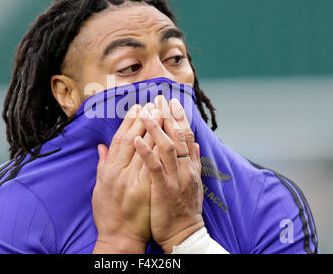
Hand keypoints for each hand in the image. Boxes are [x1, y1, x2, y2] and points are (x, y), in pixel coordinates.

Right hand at [92, 103, 160, 252]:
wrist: (119, 238)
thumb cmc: (108, 213)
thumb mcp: (99, 188)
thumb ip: (102, 165)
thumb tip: (101, 146)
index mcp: (109, 170)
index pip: (120, 139)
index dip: (130, 121)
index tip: (139, 107)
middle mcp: (120, 173)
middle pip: (135, 139)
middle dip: (146, 119)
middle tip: (155, 102)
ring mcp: (134, 182)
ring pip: (147, 149)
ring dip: (157, 129)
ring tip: (165, 112)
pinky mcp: (147, 191)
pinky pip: (157, 166)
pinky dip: (164, 151)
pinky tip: (172, 137)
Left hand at [134, 96, 203, 252]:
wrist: (183, 234)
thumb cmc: (185, 208)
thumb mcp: (194, 183)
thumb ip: (195, 161)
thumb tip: (196, 143)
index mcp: (191, 166)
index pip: (187, 136)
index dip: (179, 118)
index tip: (172, 102)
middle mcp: (186, 169)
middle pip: (178, 136)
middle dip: (168, 115)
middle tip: (159, 98)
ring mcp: (176, 179)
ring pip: (168, 147)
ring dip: (156, 127)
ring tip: (146, 111)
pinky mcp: (163, 189)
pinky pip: (154, 167)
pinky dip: (146, 152)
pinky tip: (137, 139)